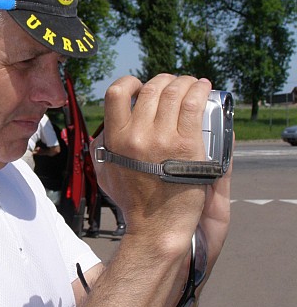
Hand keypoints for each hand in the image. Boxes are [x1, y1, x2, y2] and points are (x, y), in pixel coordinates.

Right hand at [90, 74, 212, 247]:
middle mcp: (137, 135)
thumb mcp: (105, 172)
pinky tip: (205, 88)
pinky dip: (200, 91)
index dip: (131, 82)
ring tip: (193, 83)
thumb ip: (101, 149)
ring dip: (186, 82)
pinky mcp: (187, 147)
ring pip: (175, 93)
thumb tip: (105, 130)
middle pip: (152, 89)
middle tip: (175, 84)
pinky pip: (193, 107)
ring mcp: (162, 139)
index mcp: (115, 138)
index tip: (141, 87)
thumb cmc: (132, 202)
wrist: (157, 226)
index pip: (116, 93)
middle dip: (165, 80)